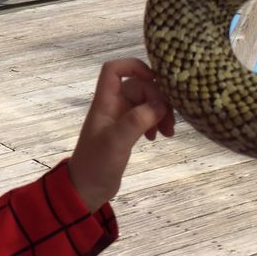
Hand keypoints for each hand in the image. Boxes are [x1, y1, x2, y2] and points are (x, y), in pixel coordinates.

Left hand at [68, 58, 173, 212]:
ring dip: (160, 112)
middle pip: (139, 86)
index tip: (155, 80)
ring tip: (168, 133)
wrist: (87, 189)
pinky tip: (158, 137)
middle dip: (158, 100)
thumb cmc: (96, 164)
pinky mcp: (126, 130)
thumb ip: (136, 120)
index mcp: (104, 101)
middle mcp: (112, 105)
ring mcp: (120, 117)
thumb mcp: (116, 142)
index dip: (134, 66)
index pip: (114, 69)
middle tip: (170, 123)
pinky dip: (155, 122)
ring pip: (145, 102)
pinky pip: (145, 116)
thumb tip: (161, 105)